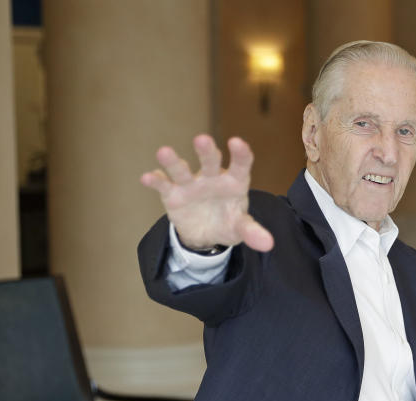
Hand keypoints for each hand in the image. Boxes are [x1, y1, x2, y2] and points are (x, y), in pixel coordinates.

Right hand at [140, 135, 273, 251]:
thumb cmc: (228, 223)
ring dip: (173, 162)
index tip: (237, 143)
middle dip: (206, 151)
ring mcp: (191, 184)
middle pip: (210, 162)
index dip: (240, 154)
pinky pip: (163, 185)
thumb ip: (252, 231)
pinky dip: (155, 181)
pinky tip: (147, 178)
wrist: (205, 235)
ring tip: (164, 152)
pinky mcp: (173, 194)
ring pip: (181, 170)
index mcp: (234, 182)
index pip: (241, 165)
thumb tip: (268, 245)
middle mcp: (212, 178)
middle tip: (202, 140)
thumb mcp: (240, 228)